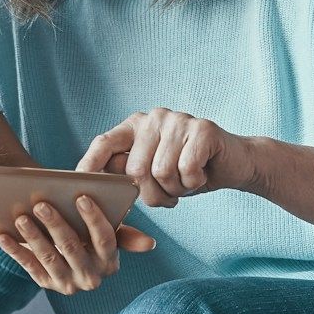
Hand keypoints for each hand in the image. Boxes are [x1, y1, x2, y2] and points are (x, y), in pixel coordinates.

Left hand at [0, 194, 154, 295]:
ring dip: (33, 237)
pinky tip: (3, 236)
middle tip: (41, 204)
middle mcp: (91, 277)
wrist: (69, 258)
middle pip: (72, 247)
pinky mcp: (46, 285)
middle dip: (56, 224)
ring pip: (49, 258)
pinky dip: (15, 251)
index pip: (105, 239)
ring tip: (20, 217)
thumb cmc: (90, 237)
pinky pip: (29, 267)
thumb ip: (125, 234)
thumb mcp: (109, 236)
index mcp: (110, 261)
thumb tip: (150, 244)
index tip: (81, 197)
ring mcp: (68, 284)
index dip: (94, 219)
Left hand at [77, 108, 259, 207]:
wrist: (235, 164)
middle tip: (169, 196)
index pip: (104, 142)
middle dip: (152, 195)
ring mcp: (179, 120)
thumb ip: (128, 173)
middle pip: (136, 170)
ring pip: (162, 173)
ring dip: (175, 190)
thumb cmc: (187, 172)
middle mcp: (154, 118)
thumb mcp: (153, 173)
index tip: (78, 183)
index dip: (90, 163)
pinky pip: (186, 170)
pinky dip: (194, 183)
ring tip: (186, 182)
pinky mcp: (203, 129)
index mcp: (136, 126)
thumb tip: (96, 180)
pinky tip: (202, 175)